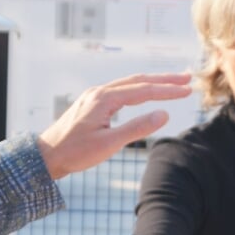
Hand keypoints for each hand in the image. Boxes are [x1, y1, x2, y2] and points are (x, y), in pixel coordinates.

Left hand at [36, 73, 190, 178]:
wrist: (46, 155)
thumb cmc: (76, 152)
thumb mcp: (109, 144)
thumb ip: (137, 128)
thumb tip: (164, 114)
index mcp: (105, 99)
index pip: (144, 90)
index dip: (167, 91)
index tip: (188, 90)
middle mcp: (99, 92)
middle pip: (138, 80)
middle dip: (164, 80)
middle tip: (187, 79)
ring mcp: (94, 96)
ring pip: (128, 83)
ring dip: (151, 82)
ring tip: (171, 82)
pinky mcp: (91, 103)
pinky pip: (120, 89)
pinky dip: (137, 88)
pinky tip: (143, 92)